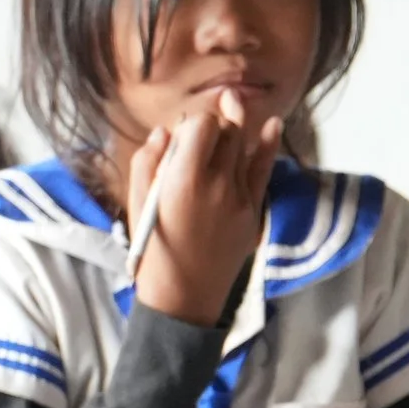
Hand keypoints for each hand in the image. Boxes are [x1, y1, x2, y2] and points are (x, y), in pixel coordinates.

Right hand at [125, 90, 282, 324]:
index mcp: (184, 180)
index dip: (192, 124)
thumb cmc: (151, 251)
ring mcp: (240, 197)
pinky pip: (264, 169)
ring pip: (244, 145)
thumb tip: (166, 131)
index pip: (202, 125)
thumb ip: (148, 161)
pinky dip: (268, 144)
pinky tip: (271, 124)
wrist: (182, 298)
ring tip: (230, 109)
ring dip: (233, 131)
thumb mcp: (137, 204)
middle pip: (226, 131)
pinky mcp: (253, 211)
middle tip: (197, 139)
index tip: (180, 138)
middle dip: (212, 126)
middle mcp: (217, 183)